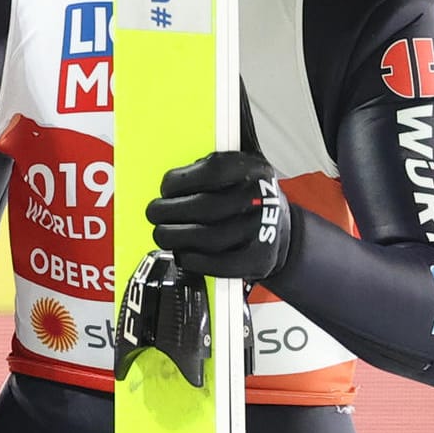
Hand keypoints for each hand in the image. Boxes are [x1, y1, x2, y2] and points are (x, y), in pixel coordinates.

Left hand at [146, 151, 292, 280]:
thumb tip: (170, 181)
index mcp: (253, 169)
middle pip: (205, 207)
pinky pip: (222, 265)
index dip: (181, 180)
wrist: (279, 229)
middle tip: (155, 214)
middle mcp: (261, 198)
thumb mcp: (233, 170)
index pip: (214, 169)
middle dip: (168, 212)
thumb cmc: (245, 198)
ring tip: (163, 234)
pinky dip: (194, 261)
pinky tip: (182, 254)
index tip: (166, 188)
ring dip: (175, 238)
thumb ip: (206, 168)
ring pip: (209, 237)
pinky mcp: (261, 259)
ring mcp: (264, 230)